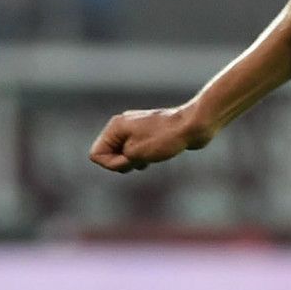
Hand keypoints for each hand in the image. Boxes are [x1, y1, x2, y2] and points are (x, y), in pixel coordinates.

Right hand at [89, 106, 212, 171]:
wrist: (194, 126)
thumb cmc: (165, 139)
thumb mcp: (135, 155)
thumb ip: (119, 161)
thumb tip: (123, 161)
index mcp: (115, 127)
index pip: (96, 154)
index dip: (112, 164)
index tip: (131, 160)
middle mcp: (122, 125)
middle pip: (109, 155)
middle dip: (124, 163)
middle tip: (142, 158)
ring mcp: (136, 129)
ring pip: (124, 155)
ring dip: (135, 162)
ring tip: (152, 155)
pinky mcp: (150, 134)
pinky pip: (138, 152)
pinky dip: (145, 158)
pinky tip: (158, 155)